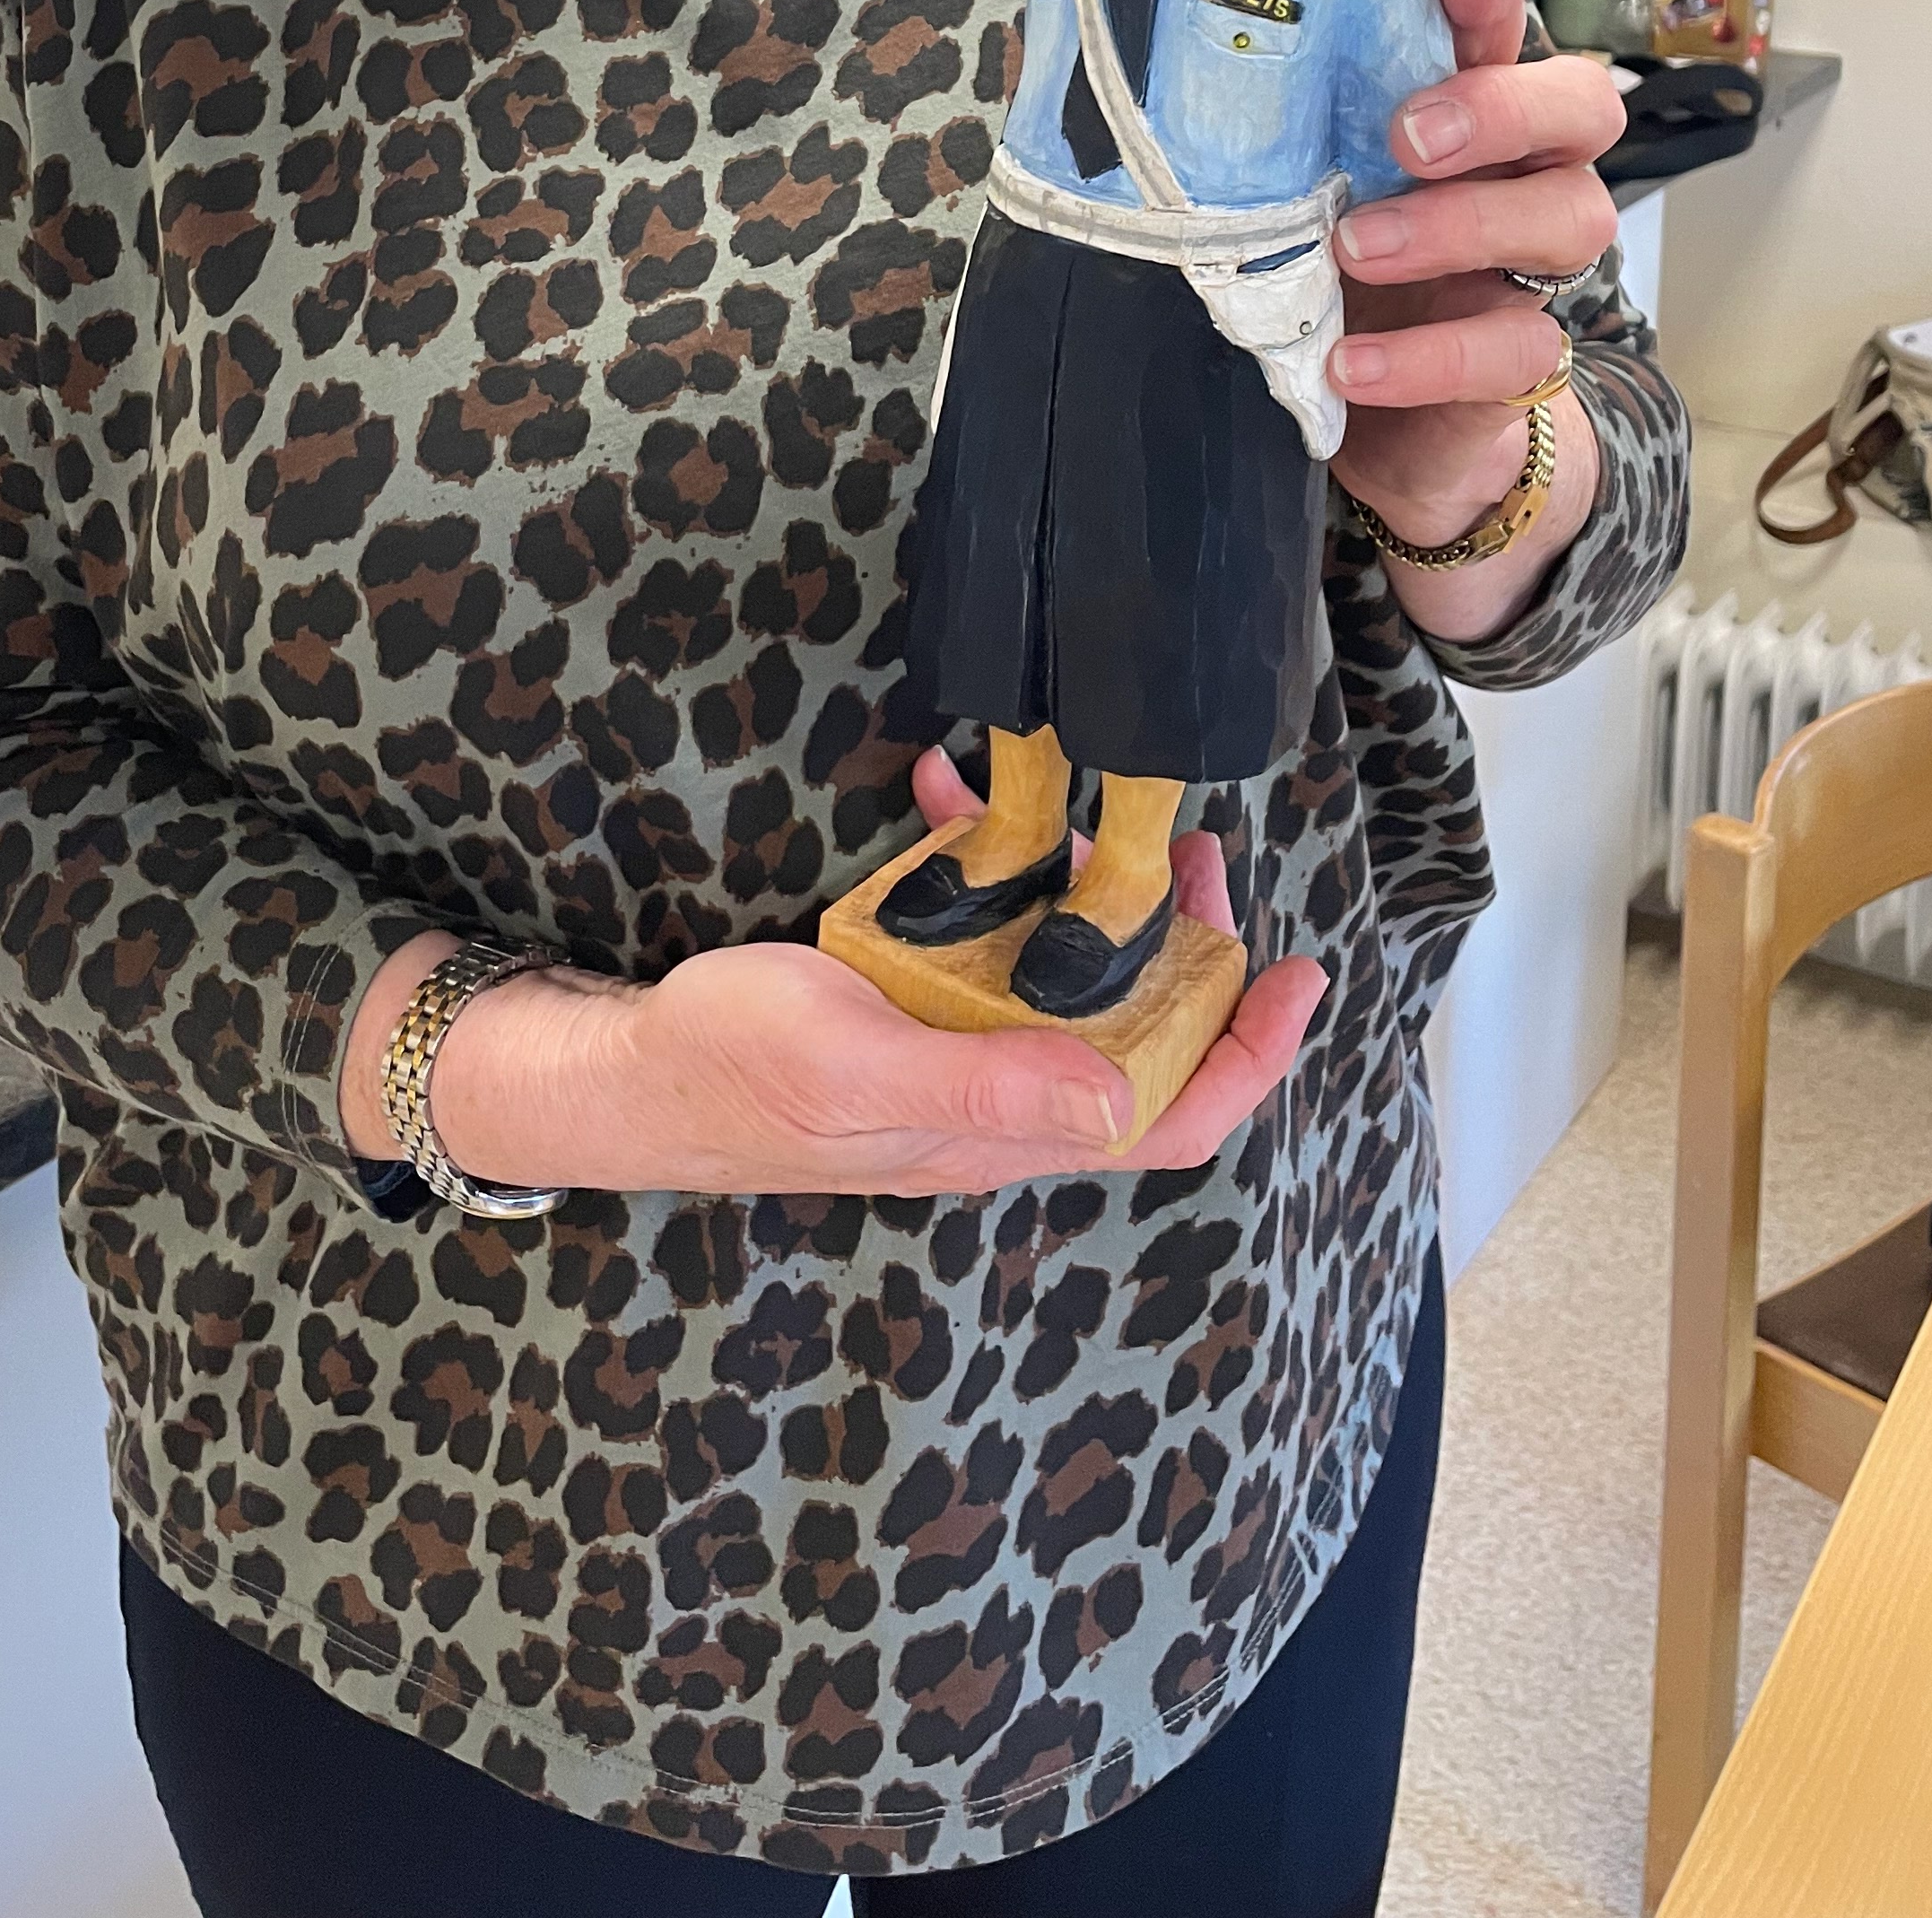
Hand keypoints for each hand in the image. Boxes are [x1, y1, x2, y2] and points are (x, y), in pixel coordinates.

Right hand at [410, 749, 1327, 1195]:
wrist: (631, 1070)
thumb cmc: (735, 1075)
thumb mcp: (856, 1069)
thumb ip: (989, 1083)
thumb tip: (1121, 1096)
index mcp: (1005, 1128)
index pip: (1174, 1118)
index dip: (1252, 1056)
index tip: (1301, 972)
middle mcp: (1002, 1097)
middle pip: (1140, 1035)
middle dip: (1185, 945)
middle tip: (1190, 851)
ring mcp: (959, 1048)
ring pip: (1071, 980)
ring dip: (1095, 897)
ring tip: (1093, 815)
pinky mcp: (914, 1003)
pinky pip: (983, 937)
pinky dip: (985, 868)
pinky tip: (953, 803)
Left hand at [1327, 0, 1617, 616]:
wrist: (1365, 424)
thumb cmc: (1327, 273)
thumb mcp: (1299, 194)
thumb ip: (1282, 134)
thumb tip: (1172, 59)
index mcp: (1462, 110)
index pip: (1499, 28)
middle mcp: (1517, 174)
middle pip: (1581, 107)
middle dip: (1501, 108)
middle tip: (1407, 137)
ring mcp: (1530, 268)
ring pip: (1571, 218)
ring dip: (1462, 226)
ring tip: (1357, 249)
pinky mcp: (1521, 363)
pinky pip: (1518, 349)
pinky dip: (1432, 357)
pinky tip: (1353, 365)